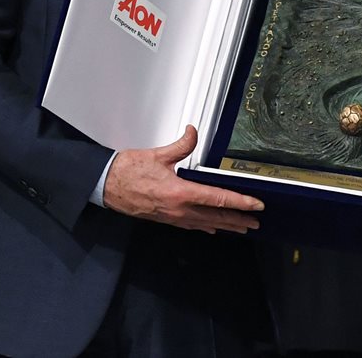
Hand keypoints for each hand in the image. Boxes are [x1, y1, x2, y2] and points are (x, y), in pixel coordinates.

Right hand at [103, 125, 263, 233]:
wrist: (105, 186)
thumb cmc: (128, 171)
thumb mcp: (158, 155)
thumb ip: (182, 144)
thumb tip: (193, 132)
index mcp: (180, 193)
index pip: (218, 199)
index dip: (240, 202)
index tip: (256, 205)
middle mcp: (179, 209)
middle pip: (216, 216)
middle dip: (238, 220)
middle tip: (255, 223)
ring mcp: (172, 217)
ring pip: (205, 224)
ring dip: (225, 226)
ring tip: (241, 228)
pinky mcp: (165, 219)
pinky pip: (191, 226)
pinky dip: (206, 227)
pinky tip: (213, 229)